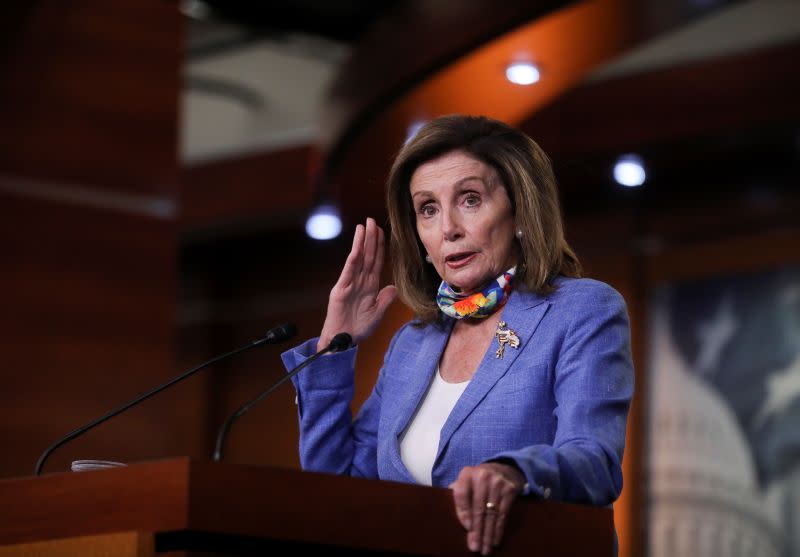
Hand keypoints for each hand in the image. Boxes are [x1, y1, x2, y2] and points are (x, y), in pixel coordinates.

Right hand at [318, 218, 397, 350]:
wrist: (343, 342)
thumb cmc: (358, 329)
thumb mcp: (377, 314)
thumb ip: (385, 300)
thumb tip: (393, 286)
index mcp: (369, 286)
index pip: (376, 261)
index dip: (379, 246)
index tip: (382, 231)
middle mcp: (359, 282)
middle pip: (367, 255)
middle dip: (370, 238)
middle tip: (371, 220)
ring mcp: (349, 284)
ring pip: (358, 259)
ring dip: (361, 243)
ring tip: (363, 227)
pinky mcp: (340, 290)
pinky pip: (348, 272)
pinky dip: (353, 259)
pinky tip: (356, 248)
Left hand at [449, 462, 525, 554]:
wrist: (504, 468)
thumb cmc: (479, 480)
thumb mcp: (466, 481)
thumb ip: (457, 493)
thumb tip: (450, 514)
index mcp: (467, 473)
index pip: (462, 494)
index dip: (463, 512)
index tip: (466, 528)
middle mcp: (482, 476)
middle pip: (478, 508)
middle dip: (477, 531)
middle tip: (475, 547)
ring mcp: (498, 483)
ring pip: (491, 514)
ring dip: (488, 534)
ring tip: (485, 549)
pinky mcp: (510, 490)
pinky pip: (503, 514)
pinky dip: (498, 529)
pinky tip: (495, 540)